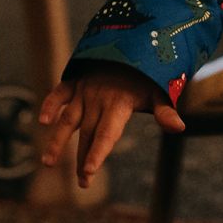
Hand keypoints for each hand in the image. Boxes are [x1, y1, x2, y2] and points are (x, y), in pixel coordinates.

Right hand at [33, 64, 183, 190]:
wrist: (131, 38)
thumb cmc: (146, 72)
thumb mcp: (159, 89)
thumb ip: (164, 110)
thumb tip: (179, 128)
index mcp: (119, 103)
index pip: (106, 134)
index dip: (97, 153)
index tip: (89, 173)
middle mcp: (98, 98)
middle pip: (88, 134)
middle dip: (83, 159)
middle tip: (82, 184)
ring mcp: (84, 89)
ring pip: (68, 119)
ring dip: (57, 141)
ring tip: (47, 163)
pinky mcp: (74, 80)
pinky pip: (59, 93)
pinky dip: (50, 105)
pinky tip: (43, 121)